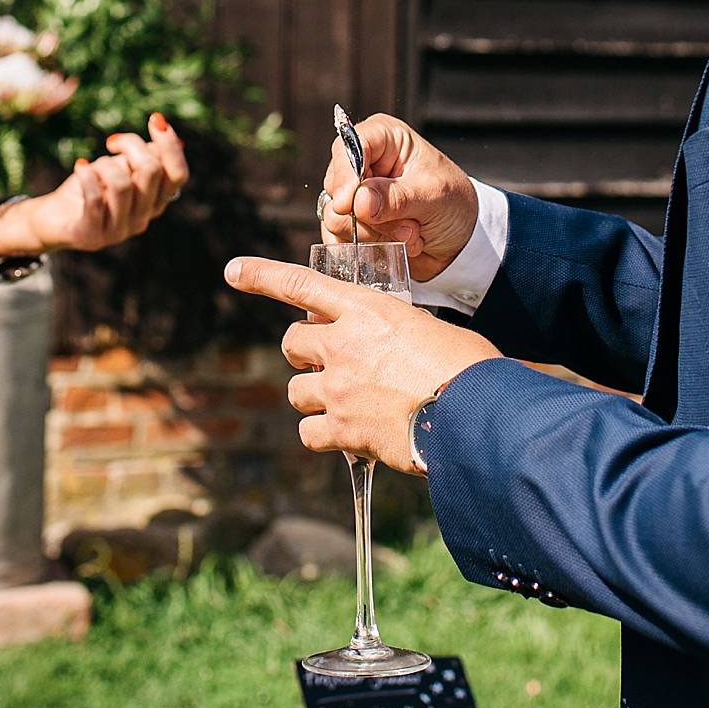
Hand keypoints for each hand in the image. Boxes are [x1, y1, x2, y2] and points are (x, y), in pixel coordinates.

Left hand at [0, 117, 187, 262]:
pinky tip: (79, 167)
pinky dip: (85, 175)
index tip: (155, 119)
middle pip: (151, 171)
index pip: (178, 175)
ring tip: (92, 166)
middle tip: (111, 142)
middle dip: (131, 145)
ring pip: (122, 184)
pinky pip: (94, 199)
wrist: (54, 218)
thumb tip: (169, 133)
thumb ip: (143, 157)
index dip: (170, 145)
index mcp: (154, 203)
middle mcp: (142, 220)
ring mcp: (118, 232)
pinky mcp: (91, 236)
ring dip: (104, 164)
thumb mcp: (119, 166)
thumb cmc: (89, 187)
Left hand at [222, 257, 495, 479]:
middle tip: (327, 365)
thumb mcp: (426, 329)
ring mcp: (339, 388)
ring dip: (313, 396)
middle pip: (292, 343)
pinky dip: (322, 436)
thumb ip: (393, 332)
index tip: (233, 270)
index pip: (301, 284)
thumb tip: (387, 351)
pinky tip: (345, 436)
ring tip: (344, 404)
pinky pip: (309, 433)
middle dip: (304, 353)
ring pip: (296, 391)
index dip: (261, 275)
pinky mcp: (343, 430)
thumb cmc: (466, 368)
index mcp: (367, 309)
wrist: (474, 414)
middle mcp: (344, 344)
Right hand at [313, 113, 479, 284]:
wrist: (461, 241)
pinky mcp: (353, 225)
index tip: (349, 205)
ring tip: (410, 233)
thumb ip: (396, 198)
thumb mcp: (433, 195)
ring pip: (336, 218)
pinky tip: (397, 245)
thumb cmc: (454, 204)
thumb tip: (358, 203)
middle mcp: (364, 163)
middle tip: (408, 224)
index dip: (345, 175)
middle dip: (370, 214)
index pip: (348, 147)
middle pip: (337, 187)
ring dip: (377, 234)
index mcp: (384, 138)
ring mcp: (355, 196)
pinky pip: (340, 240)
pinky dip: (370, 249)